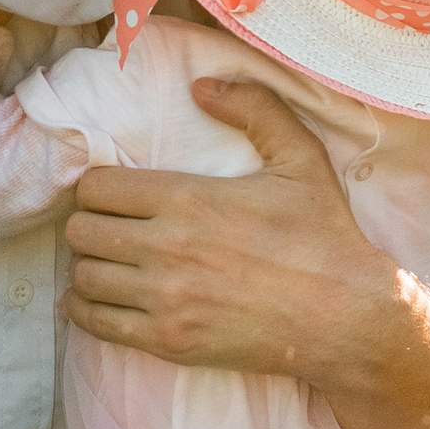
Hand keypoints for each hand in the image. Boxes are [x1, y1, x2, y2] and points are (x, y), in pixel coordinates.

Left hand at [63, 77, 407, 386]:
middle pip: (82, 231)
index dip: (98, 186)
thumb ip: (254, 108)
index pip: (97, 187)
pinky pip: (95, 323)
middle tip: (111, 226)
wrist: (347, 316)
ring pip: (83, 277)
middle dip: (91, 224)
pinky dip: (87, 309)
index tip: (115, 193)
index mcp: (188, 199)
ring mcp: (165, 300)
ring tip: (111, 262)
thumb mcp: (301, 157)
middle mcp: (167, 249)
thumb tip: (202, 87)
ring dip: (91, 266)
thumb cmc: (324, 235)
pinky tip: (101, 299)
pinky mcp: (169, 341)